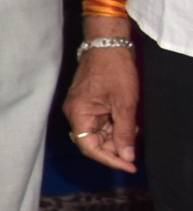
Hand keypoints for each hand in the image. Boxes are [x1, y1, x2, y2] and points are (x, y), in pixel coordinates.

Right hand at [64, 42, 140, 171]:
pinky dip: (114, 125)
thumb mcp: (124, 104)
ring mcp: (80, 107)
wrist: (108, 45)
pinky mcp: (87, 102)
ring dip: (116, 135)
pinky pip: (99, 122)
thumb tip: (126, 156)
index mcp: (78, 114)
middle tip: (135, 146)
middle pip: (92, 141)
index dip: (110, 160)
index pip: (89, 147)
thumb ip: (124, 132)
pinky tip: (128, 121)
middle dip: (115, 147)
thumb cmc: (114, 71)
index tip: (130, 165)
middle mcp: (75, 113)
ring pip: (98, 132)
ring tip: (134, 129)